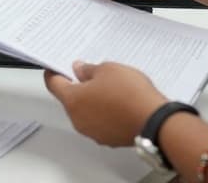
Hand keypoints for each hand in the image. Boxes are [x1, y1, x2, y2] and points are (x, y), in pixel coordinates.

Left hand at [45, 61, 167, 146]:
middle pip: (70, 100)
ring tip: (111, 88)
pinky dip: (104, 113)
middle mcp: (79, 120)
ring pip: (86, 112)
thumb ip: (89, 70)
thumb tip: (80, 71)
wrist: (154, 121)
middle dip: (78, 87)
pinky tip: (118, 103)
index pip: (54, 85)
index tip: (53, 68)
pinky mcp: (108, 138)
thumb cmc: (131, 95)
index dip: (53, 73)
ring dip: (92, 101)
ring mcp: (93, 132)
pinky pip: (100, 122)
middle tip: (90, 74)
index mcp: (73, 100)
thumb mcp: (108, 69)